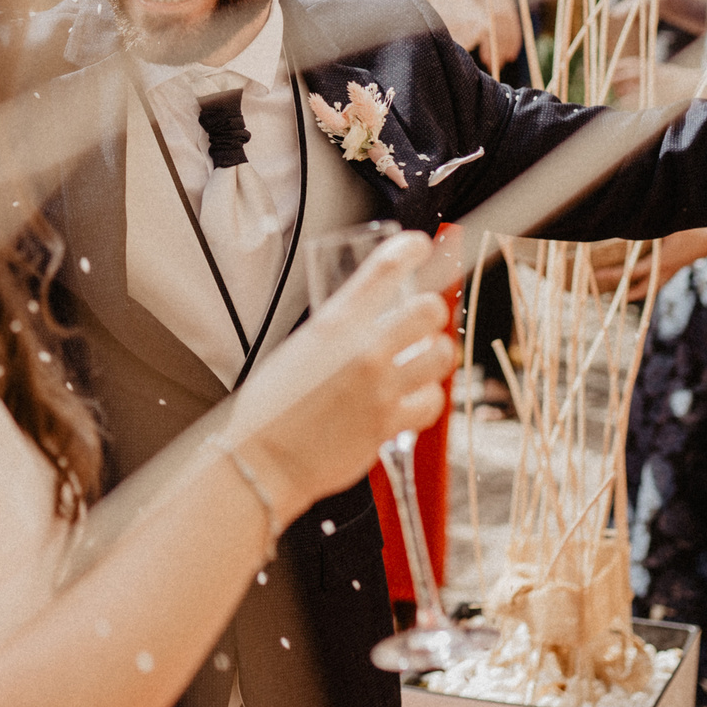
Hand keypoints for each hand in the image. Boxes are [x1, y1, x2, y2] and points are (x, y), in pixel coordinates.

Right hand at [229, 233, 451, 516]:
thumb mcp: (301, 349)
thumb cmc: (272, 407)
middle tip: (424, 318)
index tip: (421, 246)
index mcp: (335, 324)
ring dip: (436, 353)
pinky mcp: (390, 424)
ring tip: (422, 359)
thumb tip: (370, 321)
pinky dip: (427, 397)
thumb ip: (339, 333)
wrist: (263, 460)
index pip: (386, 269)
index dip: (411, 250)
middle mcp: (363, 351)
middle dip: (432, 311)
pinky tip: (411, 396)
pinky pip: (432, 401)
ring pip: (442, 354)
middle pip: (430, 309)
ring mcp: (381, 388)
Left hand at [585, 232, 706, 295]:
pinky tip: (642, 277)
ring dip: (637, 291)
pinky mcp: (679, 265)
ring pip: (652, 286)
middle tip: (609, 298)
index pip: (633, 272)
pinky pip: (659, 279)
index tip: (598, 276)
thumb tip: (626, 222)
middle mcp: (667, 270)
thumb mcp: (669, 224)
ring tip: (623, 293)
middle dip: (625, 295)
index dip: (614, 275)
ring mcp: (674, 270)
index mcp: (663, 261)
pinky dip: (647, 281)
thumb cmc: (694, 225)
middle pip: (643, 290)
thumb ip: (648, 225)